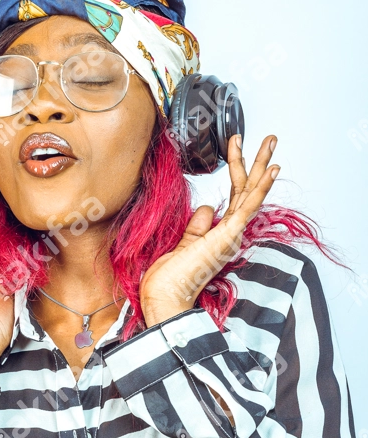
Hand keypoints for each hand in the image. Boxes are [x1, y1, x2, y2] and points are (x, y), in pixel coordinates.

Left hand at [140, 133, 279, 326]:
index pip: (233, 198)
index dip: (237, 173)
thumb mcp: (180, 246)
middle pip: (246, 191)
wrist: (165, 298)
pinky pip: (247, 205)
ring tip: (271, 140)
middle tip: (269, 139)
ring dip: (260, 164)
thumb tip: (206, 208)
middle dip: (256, 162)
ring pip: (249, 191)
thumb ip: (195, 228)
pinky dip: (260, 186)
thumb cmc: (168, 280)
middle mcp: (229, 234)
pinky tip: (271, 168)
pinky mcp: (228, 234)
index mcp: (219, 236)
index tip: (236, 151)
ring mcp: (230, 234)